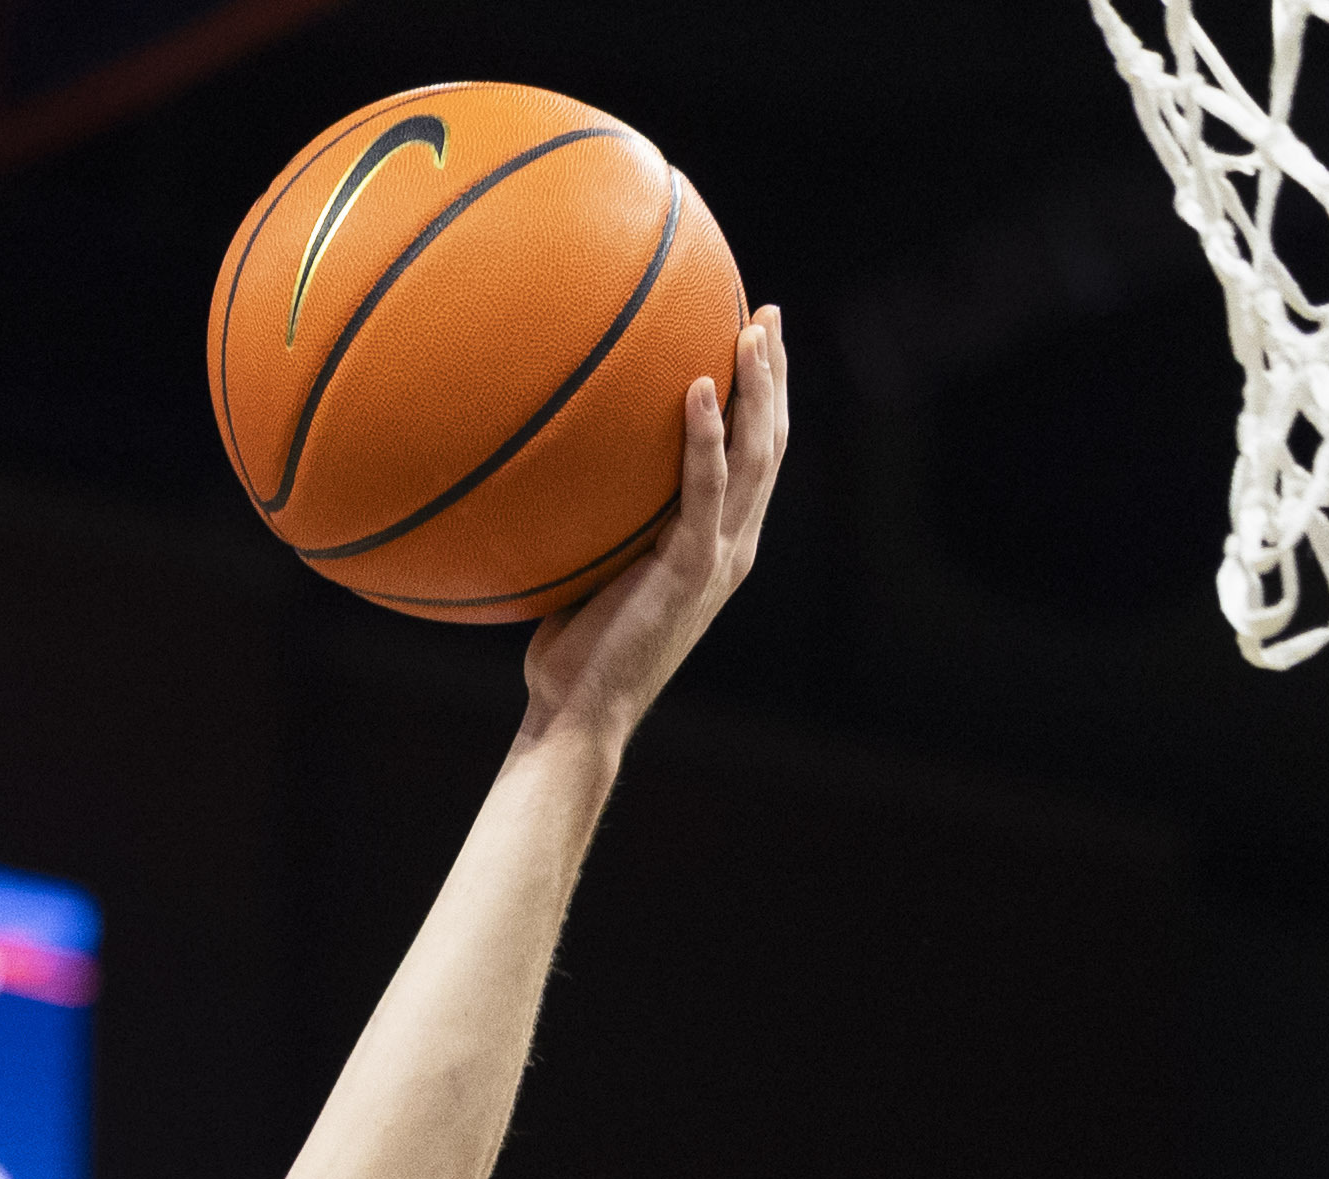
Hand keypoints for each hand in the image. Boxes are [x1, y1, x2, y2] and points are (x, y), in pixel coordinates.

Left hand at [521, 312, 788, 745]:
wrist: (579, 714)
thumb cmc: (574, 650)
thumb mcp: (593, 566)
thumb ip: (599, 516)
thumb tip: (554, 461)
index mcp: (718, 544)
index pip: (756, 457)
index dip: (763, 397)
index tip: (755, 338)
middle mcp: (732, 546)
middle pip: (771, 444)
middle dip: (774, 375)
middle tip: (769, 314)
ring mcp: (717, 558)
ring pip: (756, 458)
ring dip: (757, 390)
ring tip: (752, 331)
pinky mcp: (691, 570)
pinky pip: (705, 491)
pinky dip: (707, 438)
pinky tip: (698, 388)